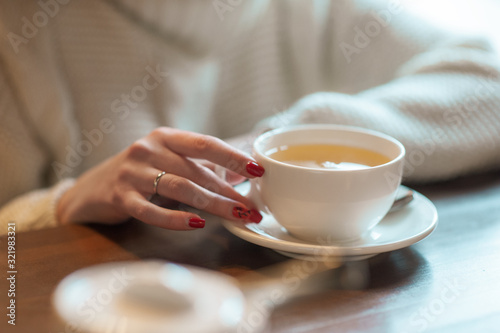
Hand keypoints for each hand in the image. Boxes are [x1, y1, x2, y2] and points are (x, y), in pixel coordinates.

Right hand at [56, 127, 264, 229]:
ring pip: (180, 187)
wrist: (91, 190)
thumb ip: (203, 167)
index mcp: (165, 137)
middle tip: (252, 208)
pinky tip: (197, 224)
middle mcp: (148, 149)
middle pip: (197, 170)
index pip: (206, 143)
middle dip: (228, 191)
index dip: (233, 156)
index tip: (258, 170)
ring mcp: (132, 172)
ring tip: (236, 217)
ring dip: (212, 204)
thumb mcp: (170, 163)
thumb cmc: (140, 175)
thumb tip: (243, 173)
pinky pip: (151, 210)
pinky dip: (176, 218)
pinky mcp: (120, 197)